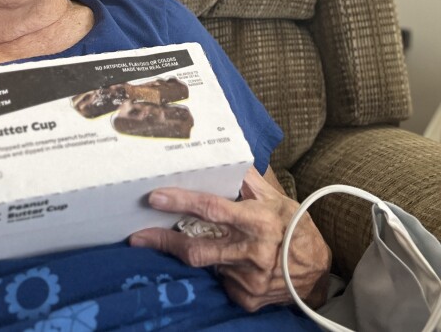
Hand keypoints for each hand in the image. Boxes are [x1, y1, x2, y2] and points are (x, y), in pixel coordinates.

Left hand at [129, 167, 330, 311]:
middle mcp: (254, 253)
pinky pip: (219, 282)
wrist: (318, 272)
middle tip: (137, 236)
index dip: (182, 203)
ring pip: (205, 265)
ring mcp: (249, 280)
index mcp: (260, 222)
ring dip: (195, 253)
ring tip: (189, 244)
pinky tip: (227, 264)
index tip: (155, 198)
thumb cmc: (293, 227)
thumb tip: (222, 158)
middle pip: (197, 249)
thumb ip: (247, 181)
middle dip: (163, 241)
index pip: (212, 210)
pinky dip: (217, 271)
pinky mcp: (247, 299)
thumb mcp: (276, 199)